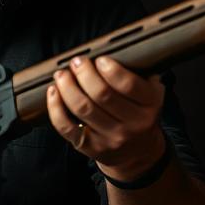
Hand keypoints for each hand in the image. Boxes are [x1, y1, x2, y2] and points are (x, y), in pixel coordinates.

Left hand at [46, 55, 167, 178]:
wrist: (138, 152)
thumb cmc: (139, 115)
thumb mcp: (151, 95)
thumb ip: (138, 76)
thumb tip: (112, 52)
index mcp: (150, 105)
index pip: (128, 85)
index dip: (110, 69)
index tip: (99, 59)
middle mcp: (132, 124)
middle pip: (102, 94)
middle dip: (84, 73)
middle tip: (77, 62)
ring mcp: (111, 138)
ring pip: (83, 108)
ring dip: (67, 87)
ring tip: (62, 75)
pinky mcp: (91, 147)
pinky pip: (67, 127)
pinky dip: (55, 108)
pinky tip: (53, 93)